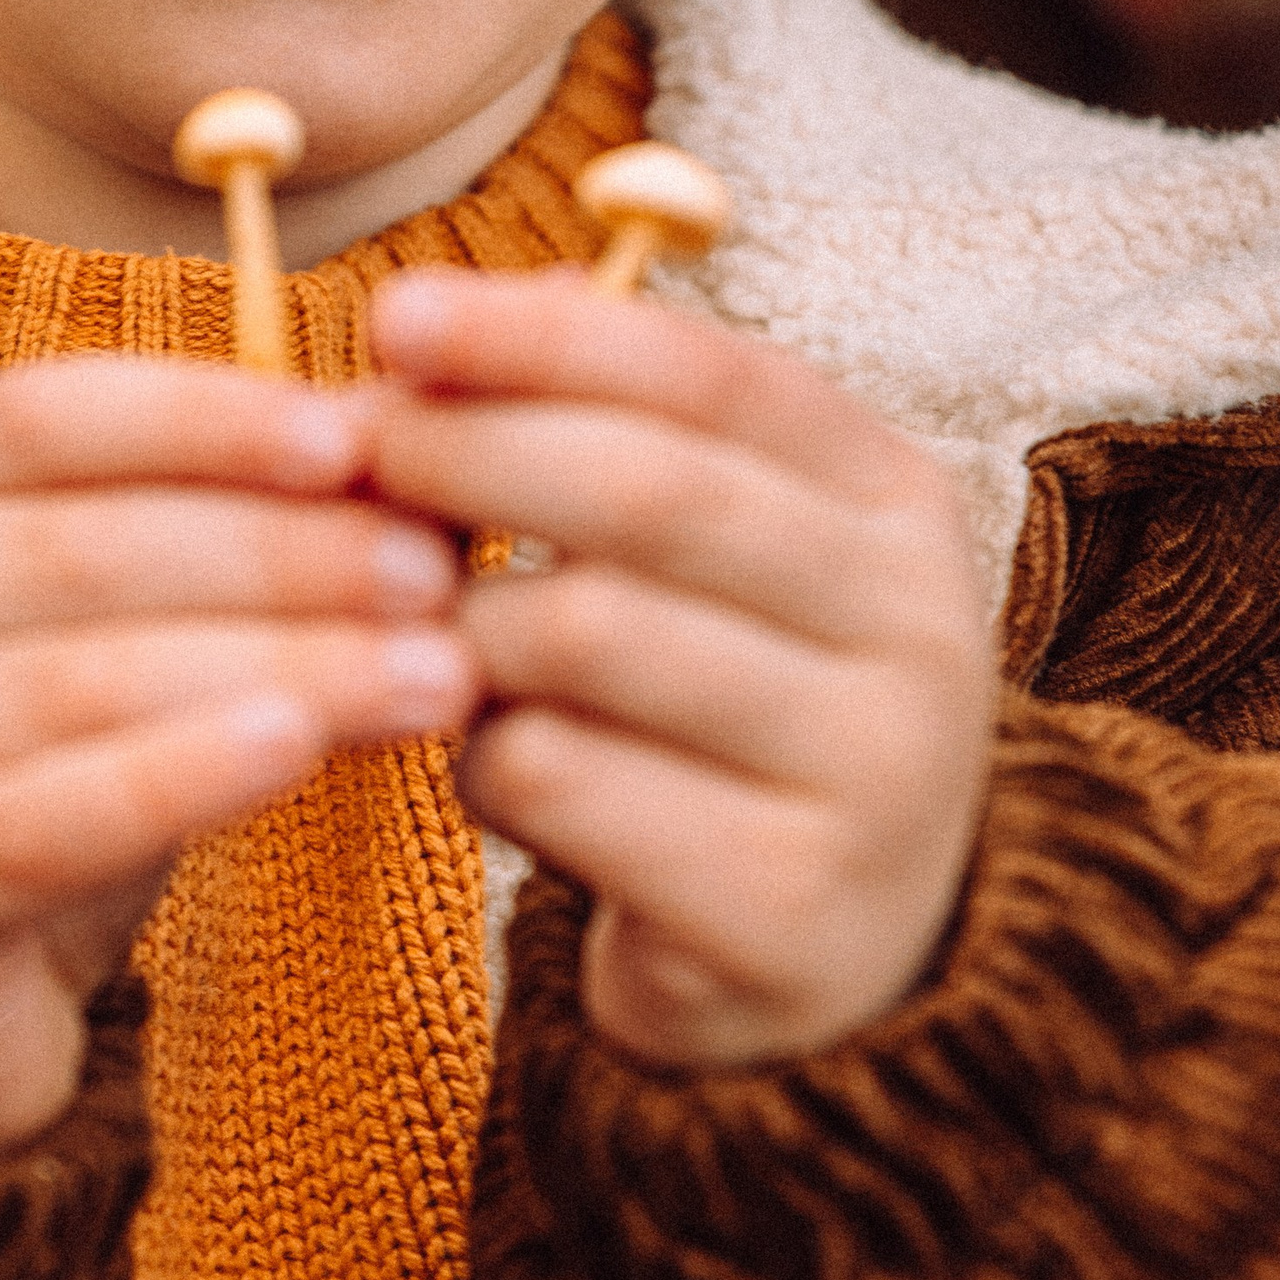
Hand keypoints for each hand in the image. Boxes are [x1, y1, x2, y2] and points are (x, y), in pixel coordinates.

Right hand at [0, 360, 474, 1150]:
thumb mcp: (75, 632)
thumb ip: (197, 530)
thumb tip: (404, 431)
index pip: (26, 420)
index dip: (195, 418)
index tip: (356, 435)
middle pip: (59, 550)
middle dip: (269, 550)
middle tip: (432, 571)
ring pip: (63, 686)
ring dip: (271, 665)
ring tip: (429, 672)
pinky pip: (35, 828)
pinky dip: (175, 778)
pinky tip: (295, 751)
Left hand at [367, 271, 996, 1069]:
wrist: (819, 962)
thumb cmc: (718, 714)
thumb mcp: (704, 559)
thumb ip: (600, 435)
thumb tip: (432, 325)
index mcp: (898, 505)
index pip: (712, 376)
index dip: (541, 336)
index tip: (396, 317)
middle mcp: (919, 629)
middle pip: (649, 492)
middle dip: (471, 453)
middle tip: (360, 455)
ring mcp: (871, 779)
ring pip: (586, 635)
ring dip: (466, 625)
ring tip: (435, 643)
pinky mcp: (787, 911)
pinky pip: (559, 781)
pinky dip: (482, 763)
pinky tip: (493, 774)